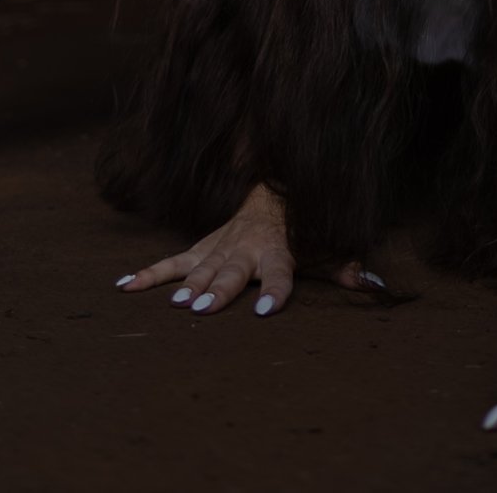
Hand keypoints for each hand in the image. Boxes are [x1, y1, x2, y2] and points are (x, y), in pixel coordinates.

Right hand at [112, 183, 382, 315]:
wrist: (274, 186)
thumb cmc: (301, 228)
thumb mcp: (325, 246)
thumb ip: (343, 266)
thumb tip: (373, 284)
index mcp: (278, 251)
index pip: (280, 274)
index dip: (275, 291)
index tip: (266, 310)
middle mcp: (246, 248)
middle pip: (231, 272)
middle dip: (217, 290)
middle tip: (202, 308)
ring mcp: (220, 246)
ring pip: (199, 266)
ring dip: (186, 284)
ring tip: (174, 303)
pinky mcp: (201, 246)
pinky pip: (171, 260)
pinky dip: (147, 273)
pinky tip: (123, 286)